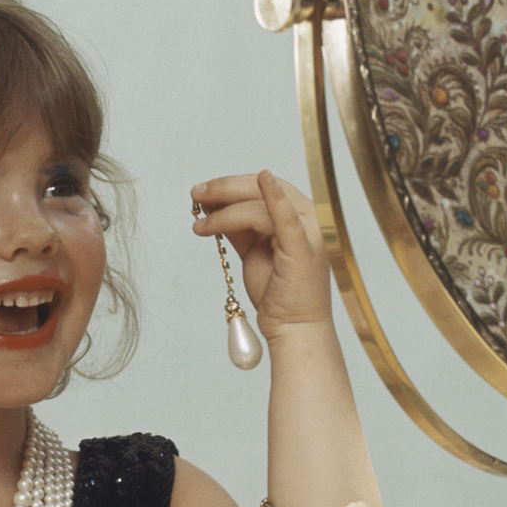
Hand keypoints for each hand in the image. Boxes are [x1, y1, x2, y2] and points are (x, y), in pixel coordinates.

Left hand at [190, 171, 331, 334]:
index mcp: (298, 216)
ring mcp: (310, 233)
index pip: (262, 188)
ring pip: (261, 207)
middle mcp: (309, 220)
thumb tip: (213, 203)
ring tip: (200, 222)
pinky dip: (276, 198)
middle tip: (197, 193)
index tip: (203, 190)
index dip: (231, 184)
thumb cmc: (276, 293)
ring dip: (226, 210)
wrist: (293, 328)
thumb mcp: (252, 250)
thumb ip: (238, 225)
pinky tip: (264, 179)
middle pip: (262, 190)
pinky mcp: (304, 250)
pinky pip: (288, 219)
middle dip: (225, 188)